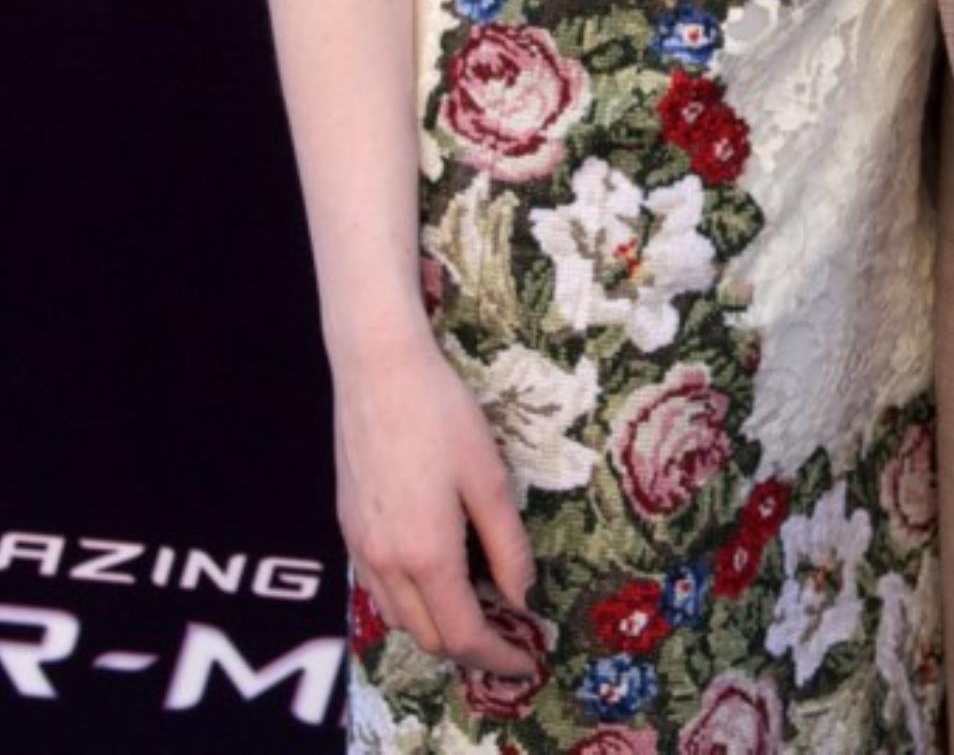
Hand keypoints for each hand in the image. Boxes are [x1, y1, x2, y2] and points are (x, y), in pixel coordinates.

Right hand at [335, 330, 534, 673]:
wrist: (378, 370)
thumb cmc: (442, 414)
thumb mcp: (488, 476)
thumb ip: (507, 544)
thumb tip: (523, 597)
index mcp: (426, 554)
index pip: (462, 634)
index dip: (498, 657)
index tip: (527, 661)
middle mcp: (386, 563)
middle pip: (427, 636)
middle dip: (469, 646)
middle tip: (508, 633)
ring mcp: (360, 547)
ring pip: (398, 618)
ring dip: (436, 625)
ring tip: (475, 603)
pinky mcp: (347, 528)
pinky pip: (377, 589)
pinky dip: (409, 600)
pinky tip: (433, 571)